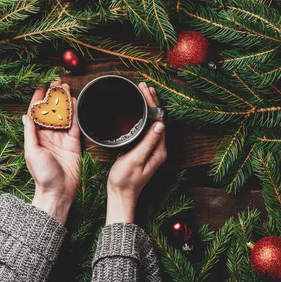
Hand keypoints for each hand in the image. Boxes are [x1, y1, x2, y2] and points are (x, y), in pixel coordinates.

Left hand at [23, 79, 80, 223]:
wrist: (59, 192)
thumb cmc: (42, 175)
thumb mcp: (31, 152)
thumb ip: (31, 132)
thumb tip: (26, 115)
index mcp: (37, 137)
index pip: (37, 114)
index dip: (39, 100)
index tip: (42, 88)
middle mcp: (49, 136)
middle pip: (52, 112)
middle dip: (54, 97)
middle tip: (57, 83)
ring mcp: (62, 139)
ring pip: (64, 116)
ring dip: (65, 102)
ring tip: (67, 88)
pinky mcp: (75, 143)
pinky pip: (76, 125)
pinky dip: (76, 114)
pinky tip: (76, 103)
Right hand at [106, 82, 166, 224]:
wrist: (120, 196)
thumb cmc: (125, 180)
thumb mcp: (136, 159)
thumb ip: (148, 142)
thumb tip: (160, 124)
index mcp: (159, 149)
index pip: (159, 120)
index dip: (153, 103)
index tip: (145, 90)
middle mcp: (159, 148)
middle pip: (158, 119)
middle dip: (152, 101)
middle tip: (143, 86)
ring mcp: (152, 149)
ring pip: (153, 122)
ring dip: (149, 106)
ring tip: (143, 92)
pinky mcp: (144, 150)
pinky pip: (147, 128)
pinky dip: (144, 115)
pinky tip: (139, 110)